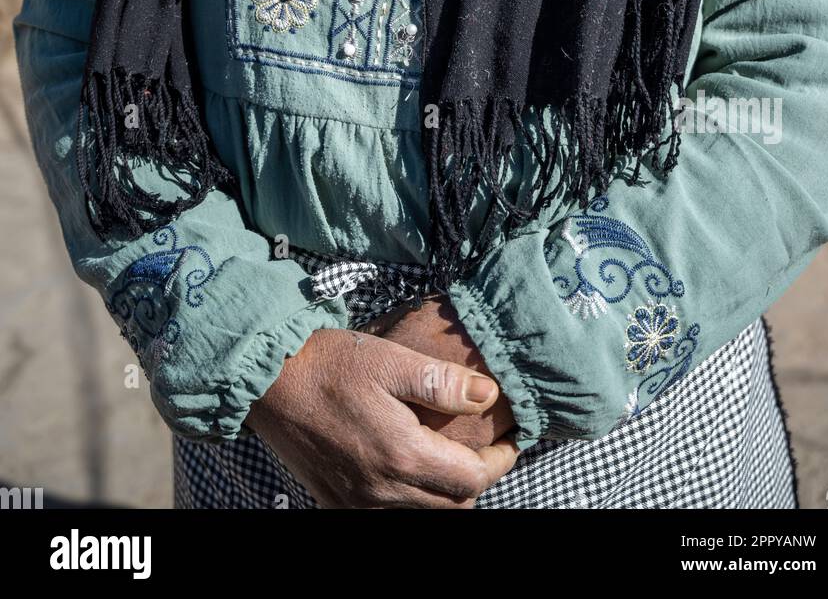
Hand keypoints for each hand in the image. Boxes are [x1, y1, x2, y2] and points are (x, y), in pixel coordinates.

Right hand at [245, 325, 518, 508]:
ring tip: (454, 458)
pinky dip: (412, 500)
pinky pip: (388, 515)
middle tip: (489, 450)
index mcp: (402, 454)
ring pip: (423, 515)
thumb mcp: (391, 360)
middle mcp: (382, 490)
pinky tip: (412, 469)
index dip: (500, 462)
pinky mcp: (336, 501)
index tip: (512, 441)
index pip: (471, 479)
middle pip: (452, 506)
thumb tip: (489, 395)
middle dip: (478, 480)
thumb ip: (442, 382)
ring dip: (446, 493)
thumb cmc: (330, 363)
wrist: (267, 381)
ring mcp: (357, 502)